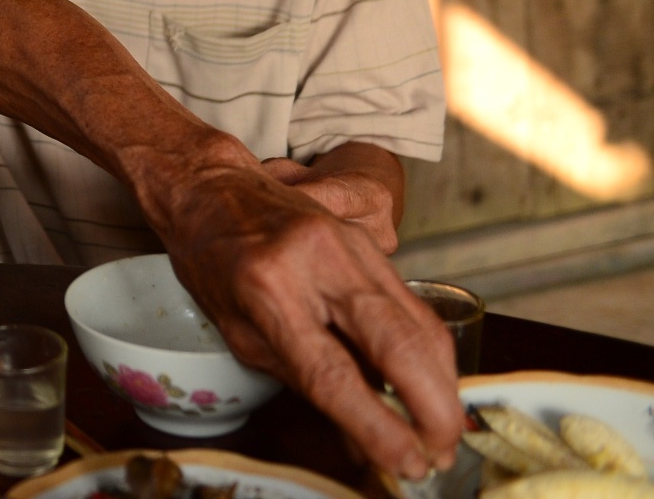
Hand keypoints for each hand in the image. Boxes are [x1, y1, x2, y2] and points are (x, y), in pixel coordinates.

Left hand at [154, 149, 458, 478]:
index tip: (406, 465)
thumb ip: (303, 384)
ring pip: (419, 324)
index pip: (332, 373)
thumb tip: (362, 441)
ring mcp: (351, 246)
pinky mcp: (370, 242)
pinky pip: (412, 305)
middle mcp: (317, 263)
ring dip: (441, 385)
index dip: (377, 427)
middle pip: (399, 344)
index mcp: (269, 291)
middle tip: (440, 452)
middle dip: (434, 409)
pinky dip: (428, 352)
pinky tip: (428, 384)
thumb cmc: (214, 264)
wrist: (212, 188)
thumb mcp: (242, 334)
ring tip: (439, 429)